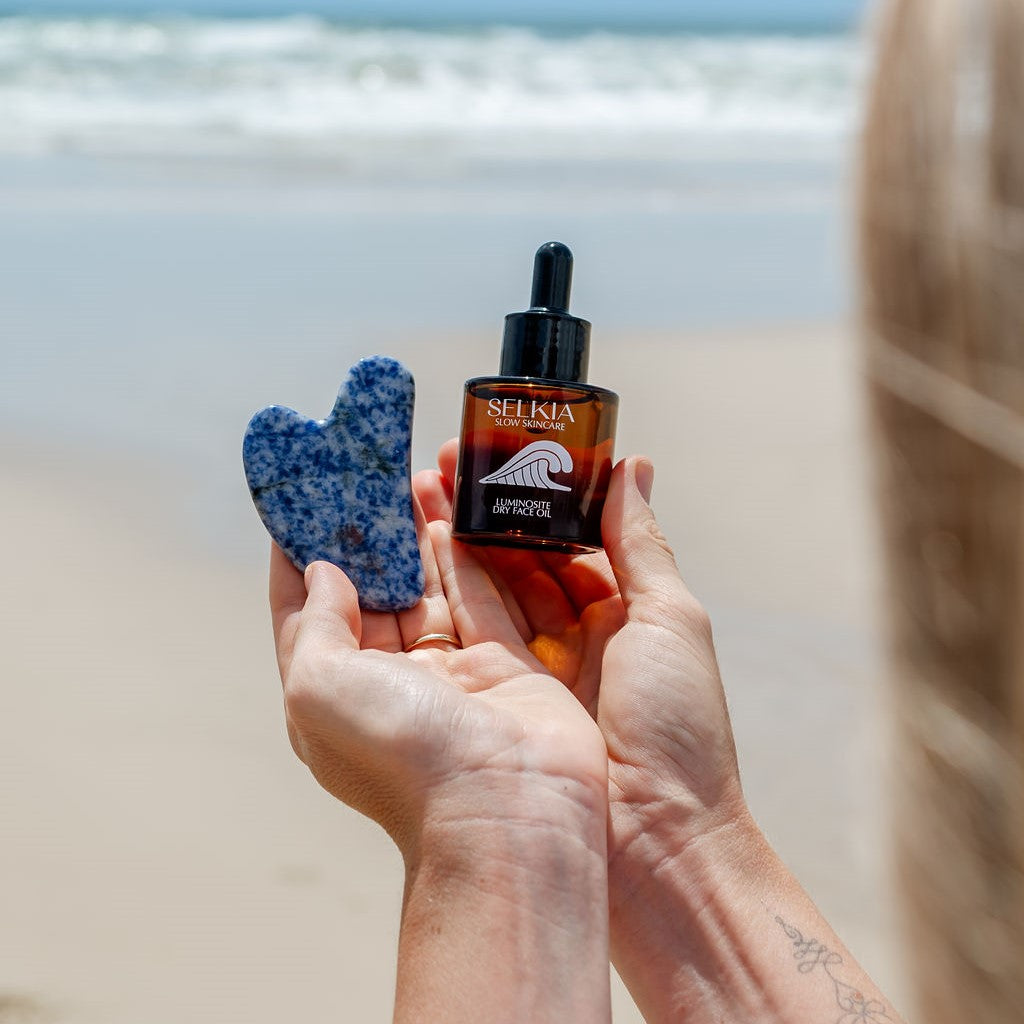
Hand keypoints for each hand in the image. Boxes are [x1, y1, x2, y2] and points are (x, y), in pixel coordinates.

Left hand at [270, 498, 613, 1021]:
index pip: (305, 609)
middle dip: (363, 532)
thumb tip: (322, 571)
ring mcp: (449, 674)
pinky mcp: (503, 664)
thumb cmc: (405, 759)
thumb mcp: (320, 690)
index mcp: (334, 696)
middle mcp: (389, 684)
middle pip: (370, 591)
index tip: (300, 495)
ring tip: (405, 476)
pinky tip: (450, 513)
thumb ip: (315, 624)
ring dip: (412, 534)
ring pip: (426, 587)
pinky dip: (462, 555)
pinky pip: (479, 596)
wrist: (510, 809)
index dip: (297, 551)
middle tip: (361, 472)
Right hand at [416, 441, 747, 863]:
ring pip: (486, 590)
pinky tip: (411, 553)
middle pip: (517, 558)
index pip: (569, 536)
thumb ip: (641, 543)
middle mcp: (575, 636)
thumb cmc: (678, 732)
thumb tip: (630, 464)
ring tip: (412, 492)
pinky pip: (467, 634)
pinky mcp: (500, 699)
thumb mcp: (671, 622)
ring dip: (451, 542)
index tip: (493, 454)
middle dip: (479, 511)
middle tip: (434, 464)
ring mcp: (534, 669)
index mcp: (624, 612)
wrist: (656, 849)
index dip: (531, 493)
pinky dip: (440, 593)